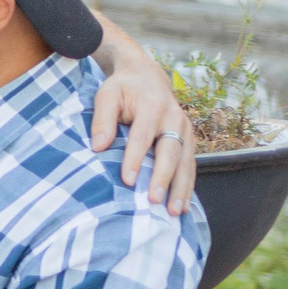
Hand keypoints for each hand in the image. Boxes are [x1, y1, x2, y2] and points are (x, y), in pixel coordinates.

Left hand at [91, 58, 196, 214]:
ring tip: (174, 212)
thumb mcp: (106, 95)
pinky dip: (187, 186)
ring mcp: (185, 130)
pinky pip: (190, 165)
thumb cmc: (122, 88)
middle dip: (163, 178)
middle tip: (153, 200)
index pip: (143, 137)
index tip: (127, 180)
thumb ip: (102, 119)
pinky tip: (183, 206)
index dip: (135, 159)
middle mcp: (174, 119)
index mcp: (153, 106)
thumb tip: (97, 147)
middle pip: (170, 152)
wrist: (147, 76)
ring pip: (186, 162)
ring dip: (181, 188)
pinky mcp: (188, 140)